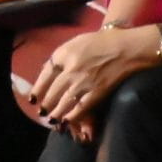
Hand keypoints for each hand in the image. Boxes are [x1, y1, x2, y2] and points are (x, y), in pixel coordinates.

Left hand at [28, 27, 156, 139]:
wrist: (128, 47)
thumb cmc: (101, 41)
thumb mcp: (75, 42)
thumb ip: (61, 57)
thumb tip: (47, 71)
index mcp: (64, 54)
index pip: (45, 74)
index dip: (37, 89)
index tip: (33, 99)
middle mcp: (71, 68)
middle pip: (53, 91)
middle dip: (46, 104)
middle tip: (41, 112)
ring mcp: (84, 81)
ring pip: (64, 101)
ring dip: (56, 113)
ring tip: (51, 119)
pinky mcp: (98, 91)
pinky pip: (81, 106)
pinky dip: (73, 115)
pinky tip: (67, 120)